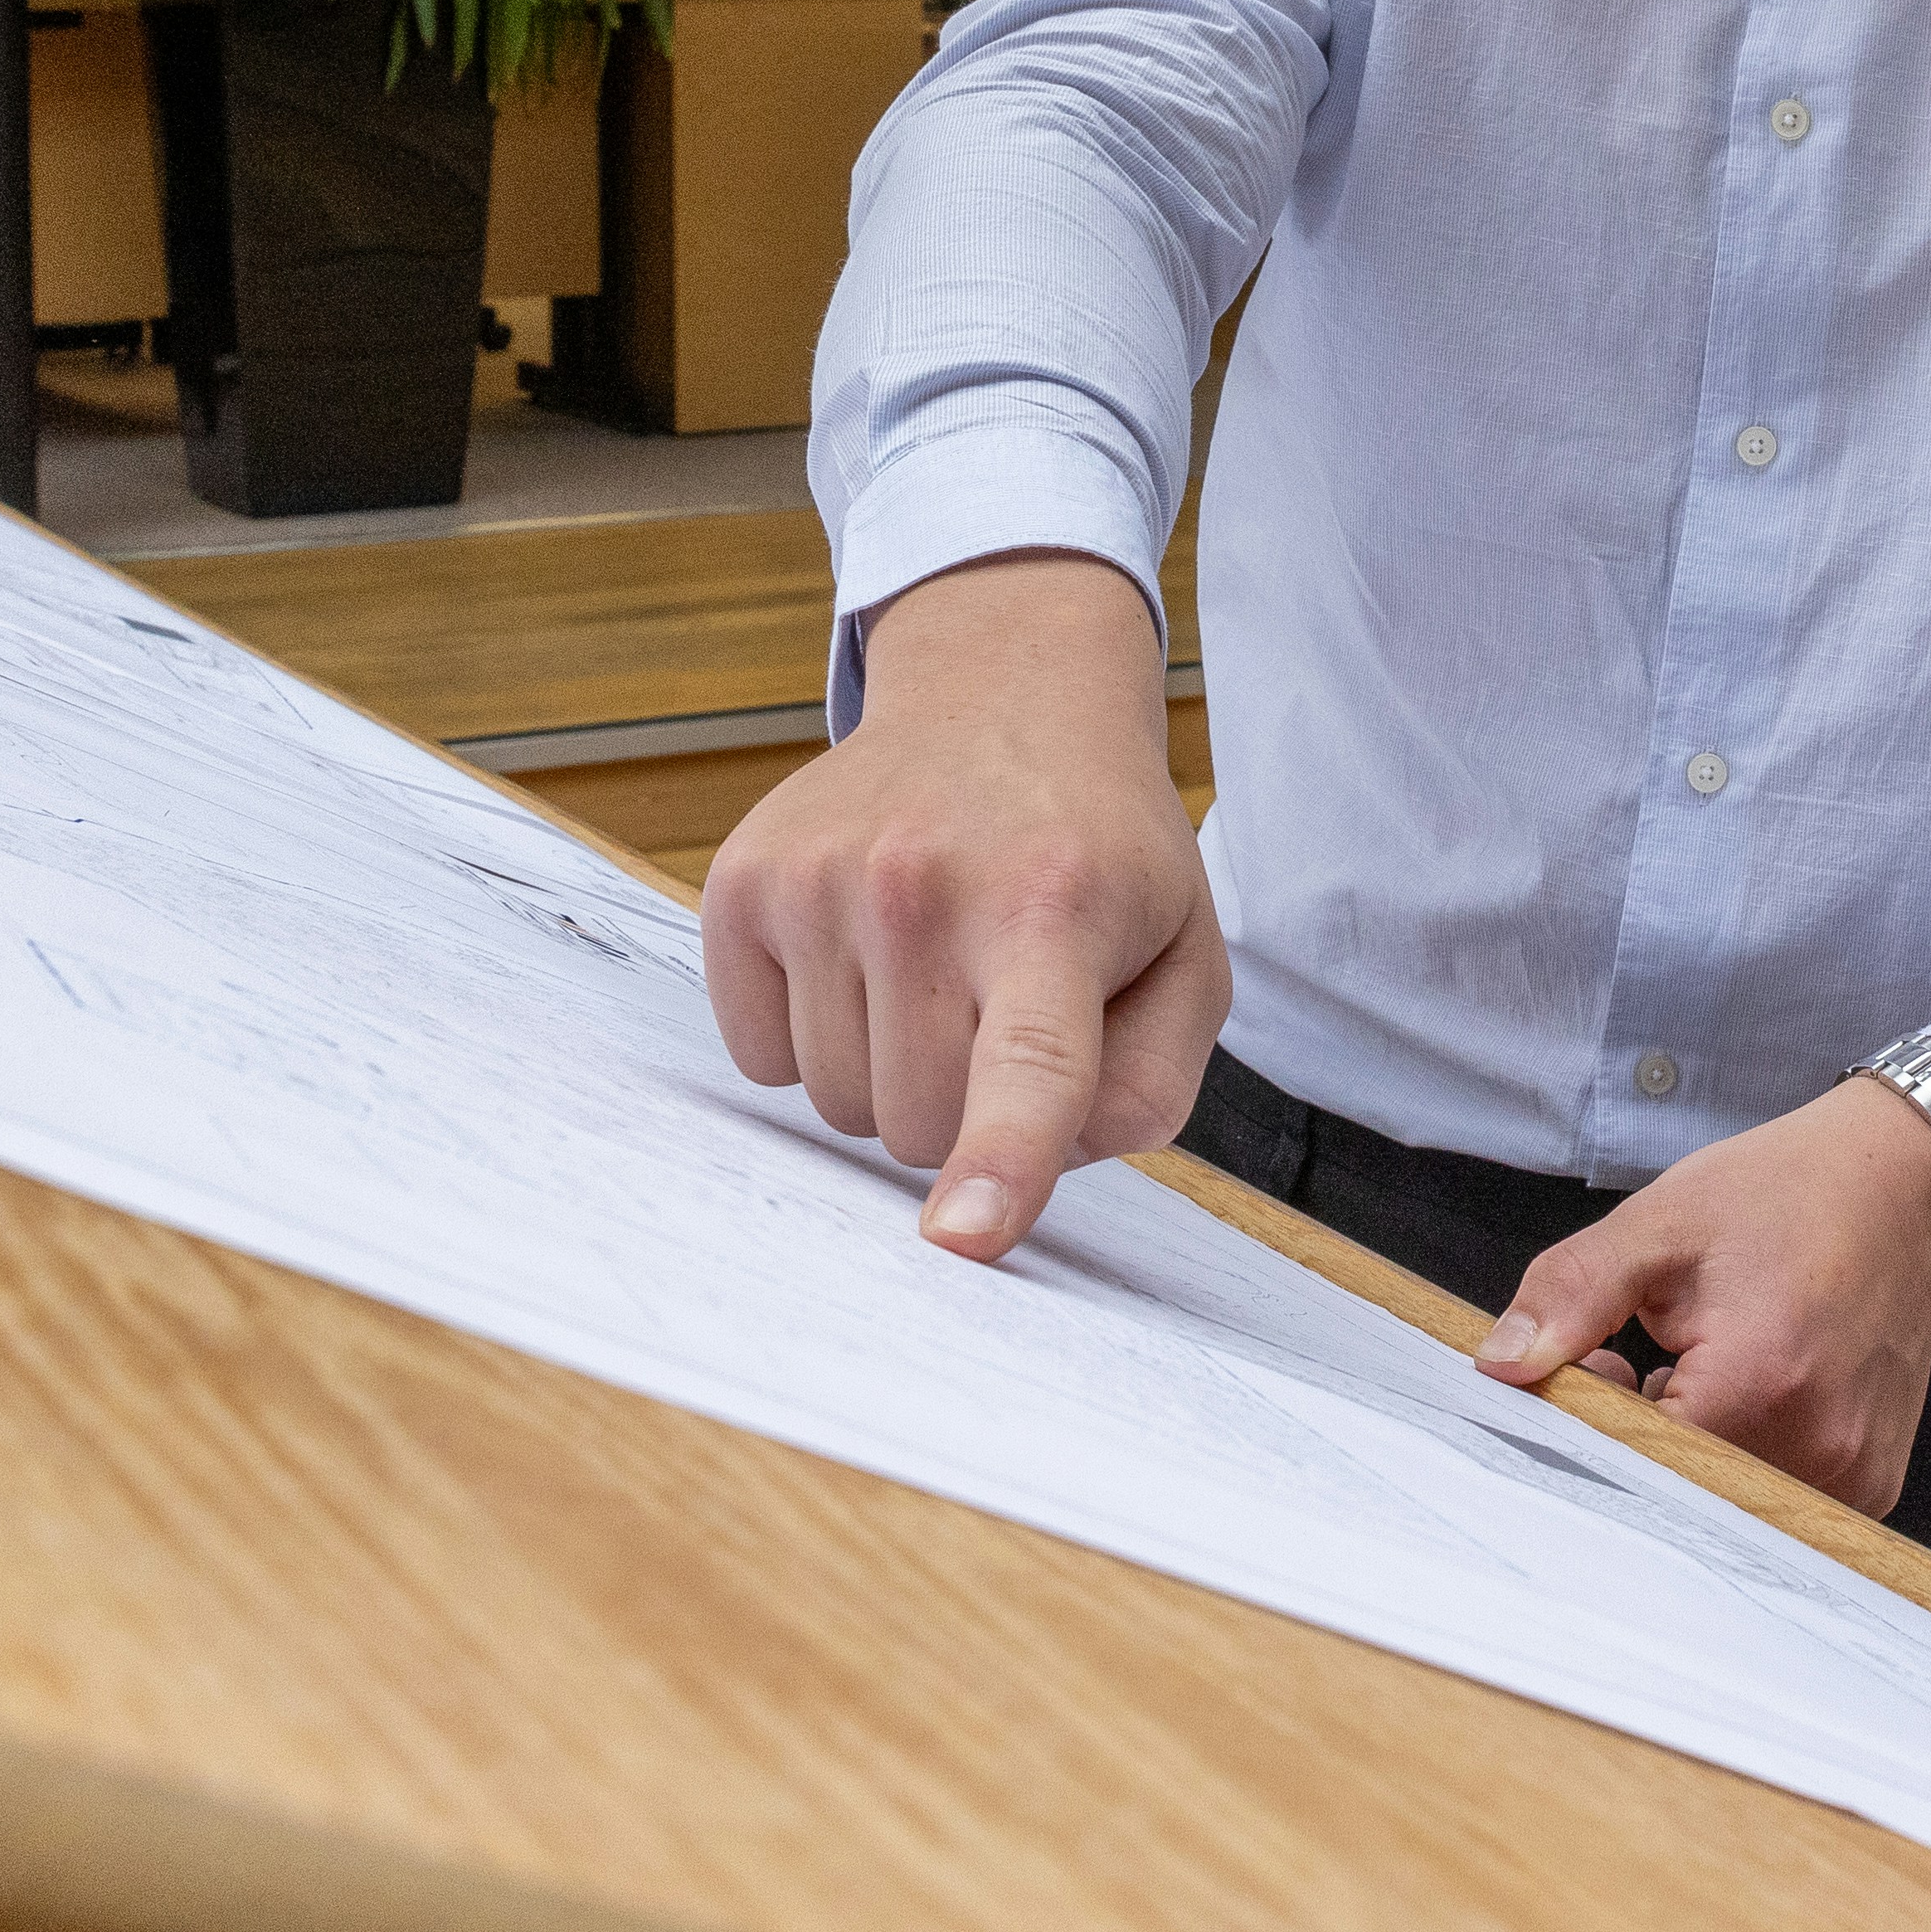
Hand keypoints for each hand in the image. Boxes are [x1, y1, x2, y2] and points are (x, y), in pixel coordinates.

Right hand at [695, 550, 1226, 1263]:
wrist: (1005, 693)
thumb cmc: (1100, 855)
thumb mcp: (1187, 957)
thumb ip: (1150, 1085)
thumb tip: (1045, 1164)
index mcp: (1057, 910)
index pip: (1029, 1065)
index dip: (1000, 1163)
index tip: (962, 1238)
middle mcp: (925, 885)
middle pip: (919, 1127)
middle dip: (965, 1108)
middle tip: (997, 1006)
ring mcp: (820, 878)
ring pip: (835, 1106)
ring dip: (889, 1073)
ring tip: (936, 968)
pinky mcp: (743, 882)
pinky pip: (761, 1059)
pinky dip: (813, 1036)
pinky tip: (865, 953)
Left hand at [1478, 1073, 1930, 1514]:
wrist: (1898, 1181)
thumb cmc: (1782, 1194)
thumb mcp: (1661, 1225)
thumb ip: (1573, 1296)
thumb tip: (1500, 1366)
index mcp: (1759, 1384)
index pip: (1634, 1461)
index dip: (1599, 1420)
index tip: (1602, 1364)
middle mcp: (1819, 1448)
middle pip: (1685, 1491)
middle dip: (1647, 1438)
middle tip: (1652, 1358)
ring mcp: (1856, 1475)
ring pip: (1731, 1500)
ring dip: (1701, 1449)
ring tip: (1708, 1364)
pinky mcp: (1875, 1483)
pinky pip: (1782, 1500)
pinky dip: (1750, 1457)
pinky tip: (1757, 1391)